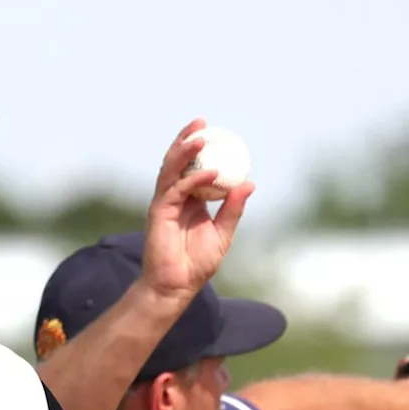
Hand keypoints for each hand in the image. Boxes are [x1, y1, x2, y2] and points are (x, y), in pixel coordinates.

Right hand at [141, 118, 255, 300]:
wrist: (176, 286)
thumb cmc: (197, 264)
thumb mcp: (223, 233)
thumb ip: (233, 208)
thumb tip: (249, 183)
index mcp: (188, 200)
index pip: (191, 167)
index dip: (199, 148)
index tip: (214, 131)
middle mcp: (173, 198)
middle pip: (176, 161)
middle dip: (186, 139)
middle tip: (202, 123)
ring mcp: (164, 204)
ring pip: (170, 170)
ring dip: (184, 152)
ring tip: (200, 137)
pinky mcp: (159, 213)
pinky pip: (176, 190)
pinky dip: (194, 180)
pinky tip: (212, 174)